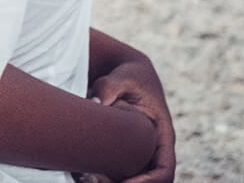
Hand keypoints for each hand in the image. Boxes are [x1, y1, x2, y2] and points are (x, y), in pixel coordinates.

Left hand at [89, 62, 174, 182]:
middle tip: (94, 180)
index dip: (149, 182)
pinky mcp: (122, 151)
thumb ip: (109, 88)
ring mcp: (138, 152)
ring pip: (128, 178)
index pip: (164, 169)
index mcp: (162, 135)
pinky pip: (115, 171)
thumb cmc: (128, 75)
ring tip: (84, 177)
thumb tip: (95, 104)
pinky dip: (99, 175)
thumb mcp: (122, 78)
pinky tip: (79, 171)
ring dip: (108, 182)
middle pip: (147, 181)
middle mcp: (152, 148)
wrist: (125, 73)